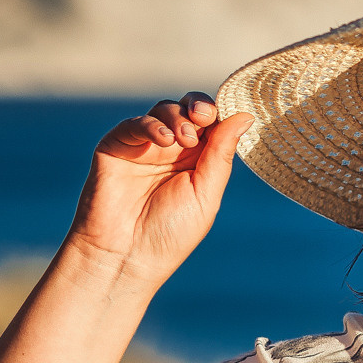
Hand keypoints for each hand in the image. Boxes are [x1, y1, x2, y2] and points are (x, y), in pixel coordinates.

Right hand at [66, 92, 251, 284]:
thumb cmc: (170, 233)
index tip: (225, 116)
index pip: (213, 124)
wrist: (126, 256)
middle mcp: (172, 150)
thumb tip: (246, 115)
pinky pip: (135, 124)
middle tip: (203, 118)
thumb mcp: (205, 193)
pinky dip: (151, 125)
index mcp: (198, 161)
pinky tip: (163, 140)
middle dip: (199, 107)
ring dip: (178, 117)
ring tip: (183, 140)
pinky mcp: (116, 146)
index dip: (219, 113)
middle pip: (189, 109)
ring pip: (164, 110)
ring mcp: (144, 147)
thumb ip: (221, 154)